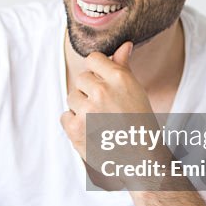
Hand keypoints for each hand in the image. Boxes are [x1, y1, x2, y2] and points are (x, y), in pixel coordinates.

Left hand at [61, 42, 154, 162]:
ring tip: (99, 121)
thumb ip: (123, 67)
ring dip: (81, 107)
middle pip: (81, 79)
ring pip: (72, 97)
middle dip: (89, 91)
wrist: (141, 160)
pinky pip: (64, 116)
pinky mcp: (75, 129)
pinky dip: (74, 124)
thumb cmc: (140, 124)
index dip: (96, 71)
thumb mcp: (136, 92)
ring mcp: (87, 110)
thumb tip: (125, 45)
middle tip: (105, 108)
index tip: (102, 83)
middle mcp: (102, 91)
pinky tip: (90, 131)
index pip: (93, 59)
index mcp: (119, 78)